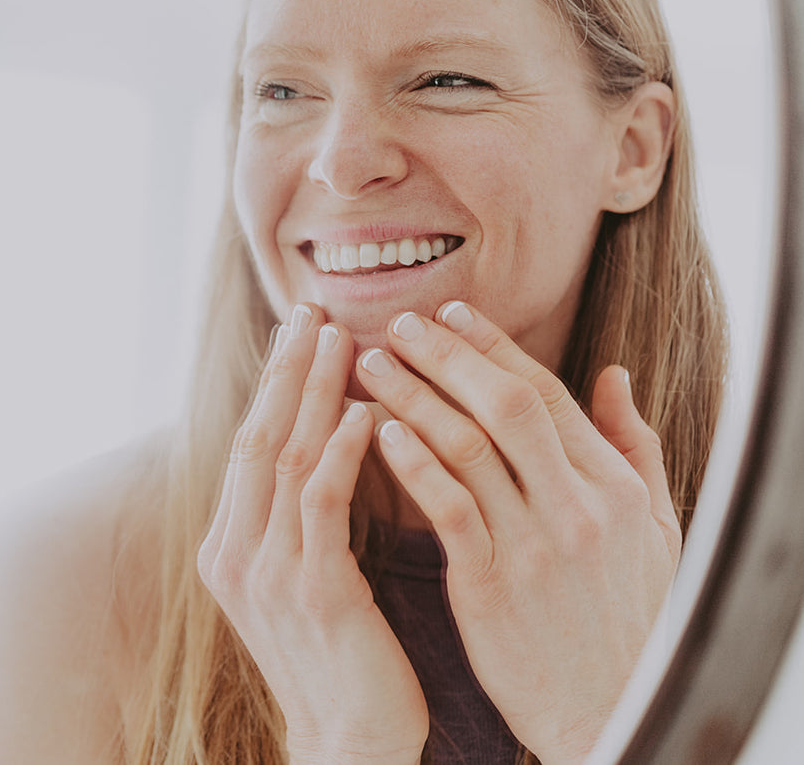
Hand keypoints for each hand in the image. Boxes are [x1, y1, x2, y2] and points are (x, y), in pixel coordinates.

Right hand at [197, 304, 427, 764]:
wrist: (351, 741)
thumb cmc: (345, 657)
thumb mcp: (305, 578)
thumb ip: (302, 516)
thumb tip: (328, 441)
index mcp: (228, 546)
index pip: (248, 441)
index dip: (275, 382)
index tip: (302, 327)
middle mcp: (233, 552)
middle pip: (255, 435)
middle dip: (286, 368)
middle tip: (313, 309)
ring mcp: (266, 572)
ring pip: (284, 456)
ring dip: (314, 392)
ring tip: (342, 338)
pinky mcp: (311, 590)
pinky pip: (321, 503)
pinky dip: (340, 450)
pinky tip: (368, 412)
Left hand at [356, 301, 680, 764]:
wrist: (605, 710)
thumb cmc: (625, 618)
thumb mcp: (655, 530)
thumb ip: (636, 448)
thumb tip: (614, 375)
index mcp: (616, 487)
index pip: (546, 394)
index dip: (494, 347)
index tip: (450, 314)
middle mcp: (579, 507)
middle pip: (505, 406)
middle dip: (447, 356)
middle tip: (399, 324)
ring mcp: (535, 545)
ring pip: (467, 446)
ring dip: (413, 397)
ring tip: (370, 365)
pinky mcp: (491, 584)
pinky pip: (447, 507)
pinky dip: (412, 462)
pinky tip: (378, 431)